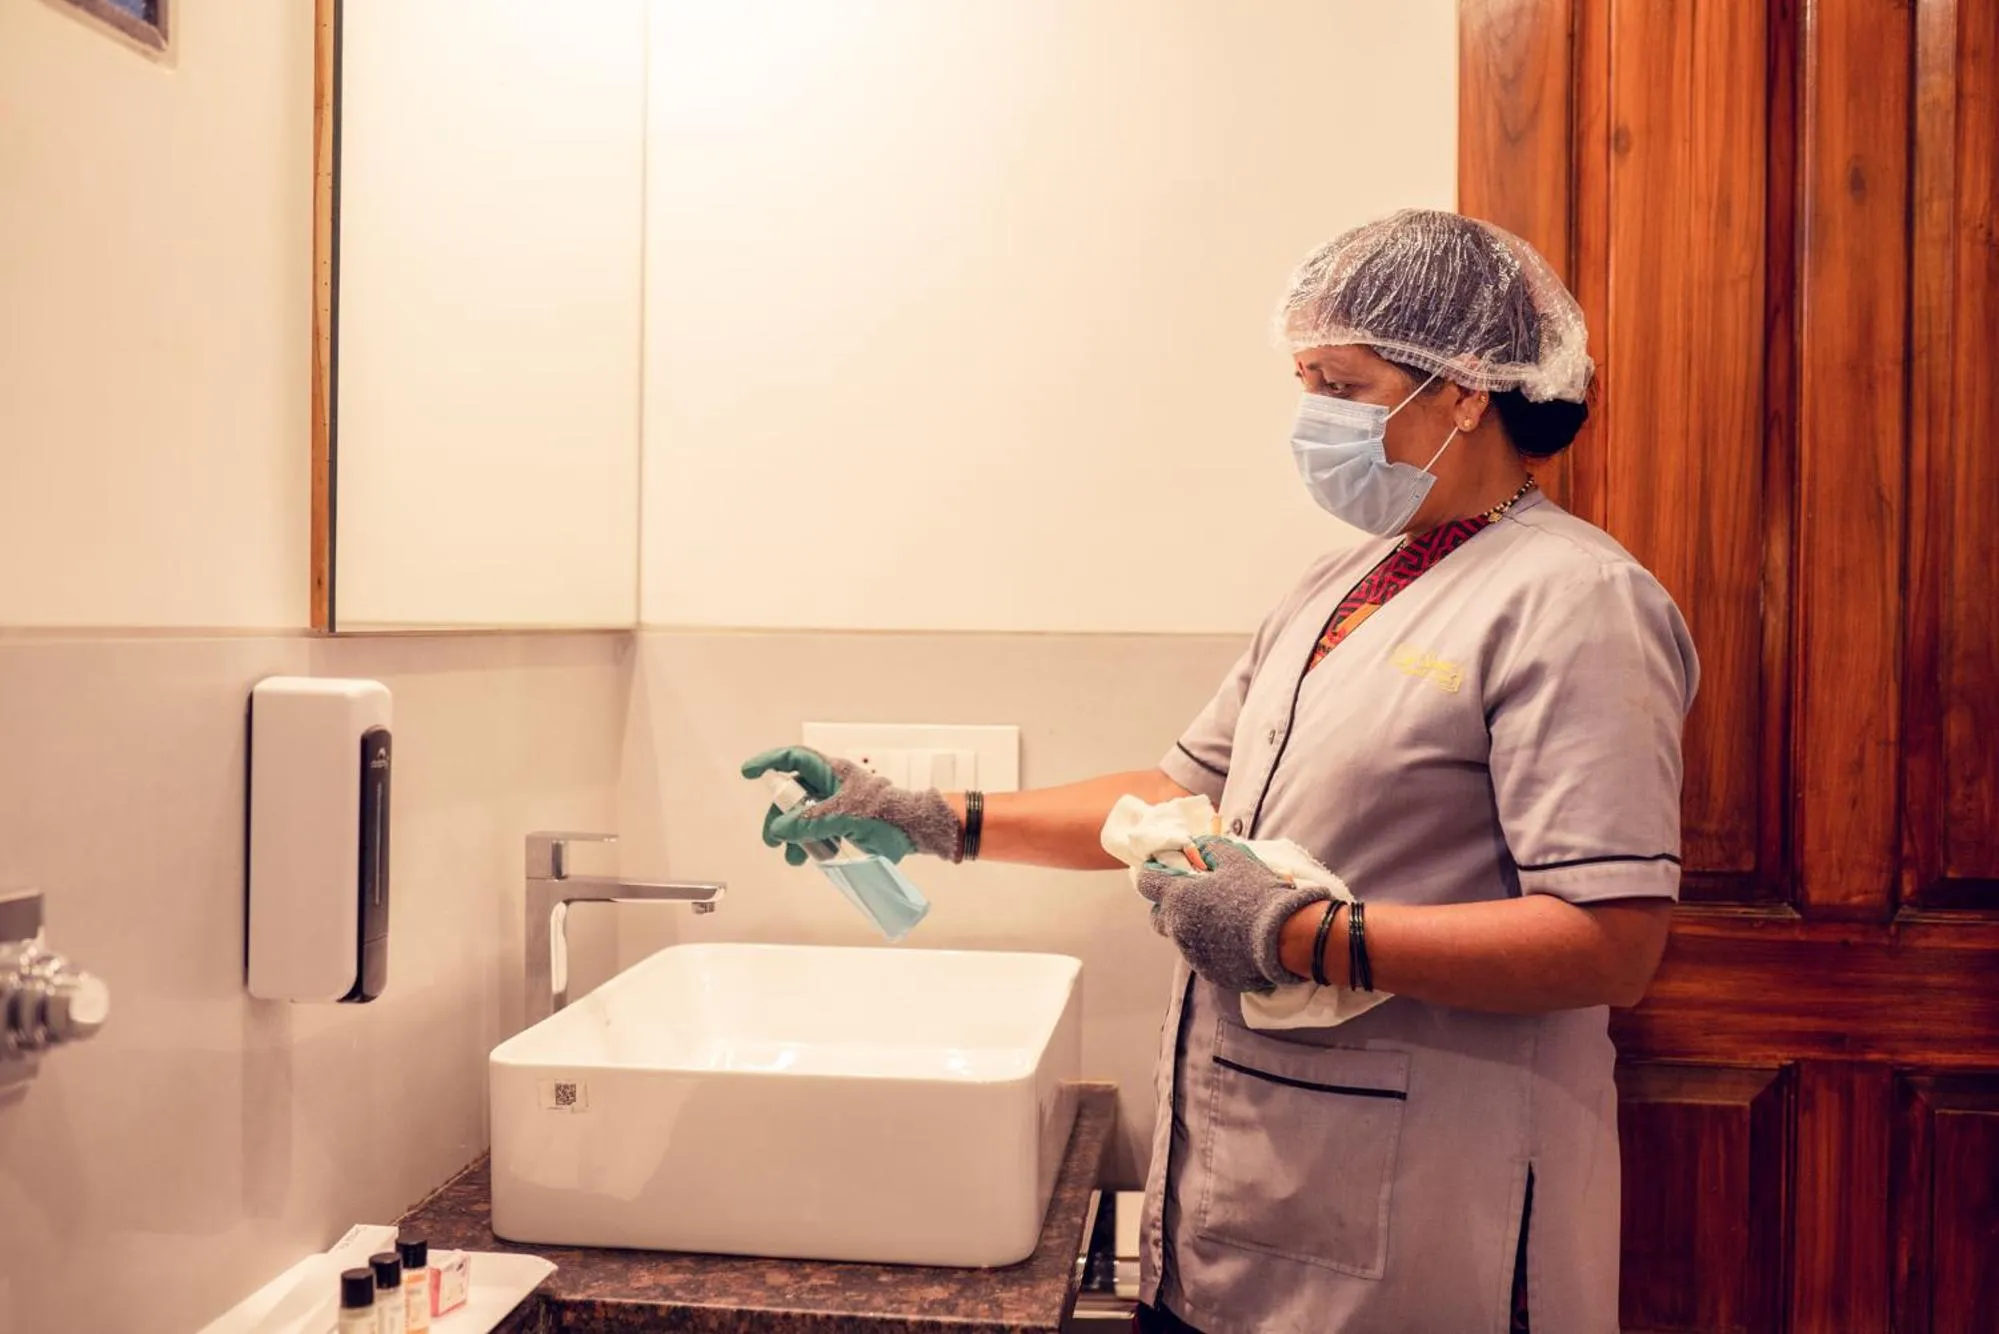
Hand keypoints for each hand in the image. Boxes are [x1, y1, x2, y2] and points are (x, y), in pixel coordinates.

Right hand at [741, 746, 963, 865]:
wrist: (914, 831)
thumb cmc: (884, 815)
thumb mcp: (844, 816)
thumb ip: (809, 822)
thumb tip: (778, 831)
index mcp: (832, 772)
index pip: (794, 759)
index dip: (769, 762)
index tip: (747, 773)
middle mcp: (831, 786)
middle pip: (793, 795)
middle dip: (778, 817)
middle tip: (771, 841)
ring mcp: (837, 805)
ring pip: (803, 817)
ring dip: (792, 836)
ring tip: (791, 859)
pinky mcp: (843, 824)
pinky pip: (817, 831)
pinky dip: (809, 844)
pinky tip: (810, 858)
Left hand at [1137, 837, 1331, 992]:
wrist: (1283, 937)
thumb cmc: (1257, 893)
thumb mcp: (1234, 859)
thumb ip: (1209, 848)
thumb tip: (1198, 847)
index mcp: (1179, 898)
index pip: (1147, 883)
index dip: (1152, 873)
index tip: (1161, 869)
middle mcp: (1178, 929)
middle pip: (1159, 916)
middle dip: (1169, 906)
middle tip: (1193, 897)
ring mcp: (1192, 954)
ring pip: (1182, 937)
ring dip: (1193, 927)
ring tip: (1224, 918)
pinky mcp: (1210, 972)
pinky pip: (1203, 955)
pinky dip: (1212, 946)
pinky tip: (1235, 939)